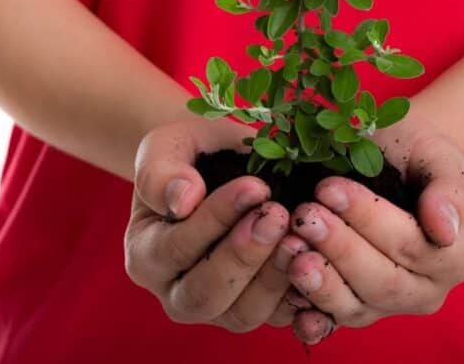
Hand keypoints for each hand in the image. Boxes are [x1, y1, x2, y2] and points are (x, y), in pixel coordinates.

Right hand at [124, 118, 320, 331]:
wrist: (224, 163)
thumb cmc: (192, 153)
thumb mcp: (167, 146)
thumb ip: (161, 170)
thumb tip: (182, 199)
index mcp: (146, 253)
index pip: (175, 249)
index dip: (215, 220)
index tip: (254, 187)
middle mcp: (175, 291)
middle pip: (204, 295)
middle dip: (244, 256)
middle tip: (277, 215)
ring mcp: (218, 308)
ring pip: (242, 314)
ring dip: (273, 278)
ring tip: (300, 237)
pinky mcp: (257, 310)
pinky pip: (279, 316)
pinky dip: (300, 295)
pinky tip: (317, 261)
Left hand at [284, 116, 463, 343]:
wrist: (392, 161)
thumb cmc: (415, 153)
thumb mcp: (438, 156)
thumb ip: (449, 191)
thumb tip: (443, 229)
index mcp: (456, 255)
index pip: (410, 244)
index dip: (368, 219)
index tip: (329, 188)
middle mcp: (426, 290)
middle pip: (383, 281)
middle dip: (339, 249)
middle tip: (304, 216)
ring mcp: (388, 306)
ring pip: (356, 307)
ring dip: (321, 283)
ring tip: (290, 251)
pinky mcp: (354, 311)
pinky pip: (330, 323)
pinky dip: (310, 316)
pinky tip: (288, 297)